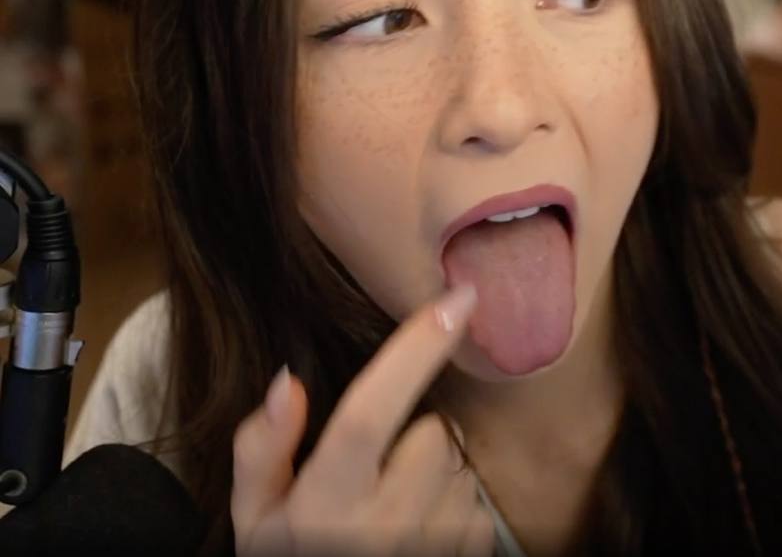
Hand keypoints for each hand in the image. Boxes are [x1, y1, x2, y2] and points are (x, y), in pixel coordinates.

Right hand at [231, 285, 494, 555]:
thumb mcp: (254, 520)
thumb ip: (262, 450)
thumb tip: (286, 383)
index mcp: (327, 504)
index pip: (370, 412)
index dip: (416, 349)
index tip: (459, 298)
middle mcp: (385, 527)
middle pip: (431, 431)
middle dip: (413, 434)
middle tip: (377, 472)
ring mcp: (435, 548)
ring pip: (458, 465)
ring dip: (435, 472)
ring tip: (395, 512)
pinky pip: (479, 506)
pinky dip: (456, 507)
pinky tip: (422, 535)